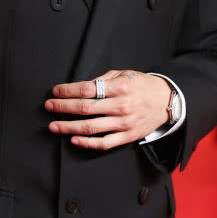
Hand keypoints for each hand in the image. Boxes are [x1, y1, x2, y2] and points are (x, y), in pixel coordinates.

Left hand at [45, 70, 170, 149]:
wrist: (167, 101)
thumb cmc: (143, 85)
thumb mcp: (125, 74)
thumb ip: (103, 79)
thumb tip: (80, 87)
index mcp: (120, 87)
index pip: (87, 89)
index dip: (67, 91)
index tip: (55, 91)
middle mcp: (121, 106)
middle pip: (85, 108)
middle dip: (62, 107)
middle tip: (48, 106)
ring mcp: (124, 123)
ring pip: (90, 127)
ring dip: (68, 127)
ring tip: (53, 126)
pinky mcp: (127, 136)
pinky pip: (104, 143)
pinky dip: (87, 143)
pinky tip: (73, 139)